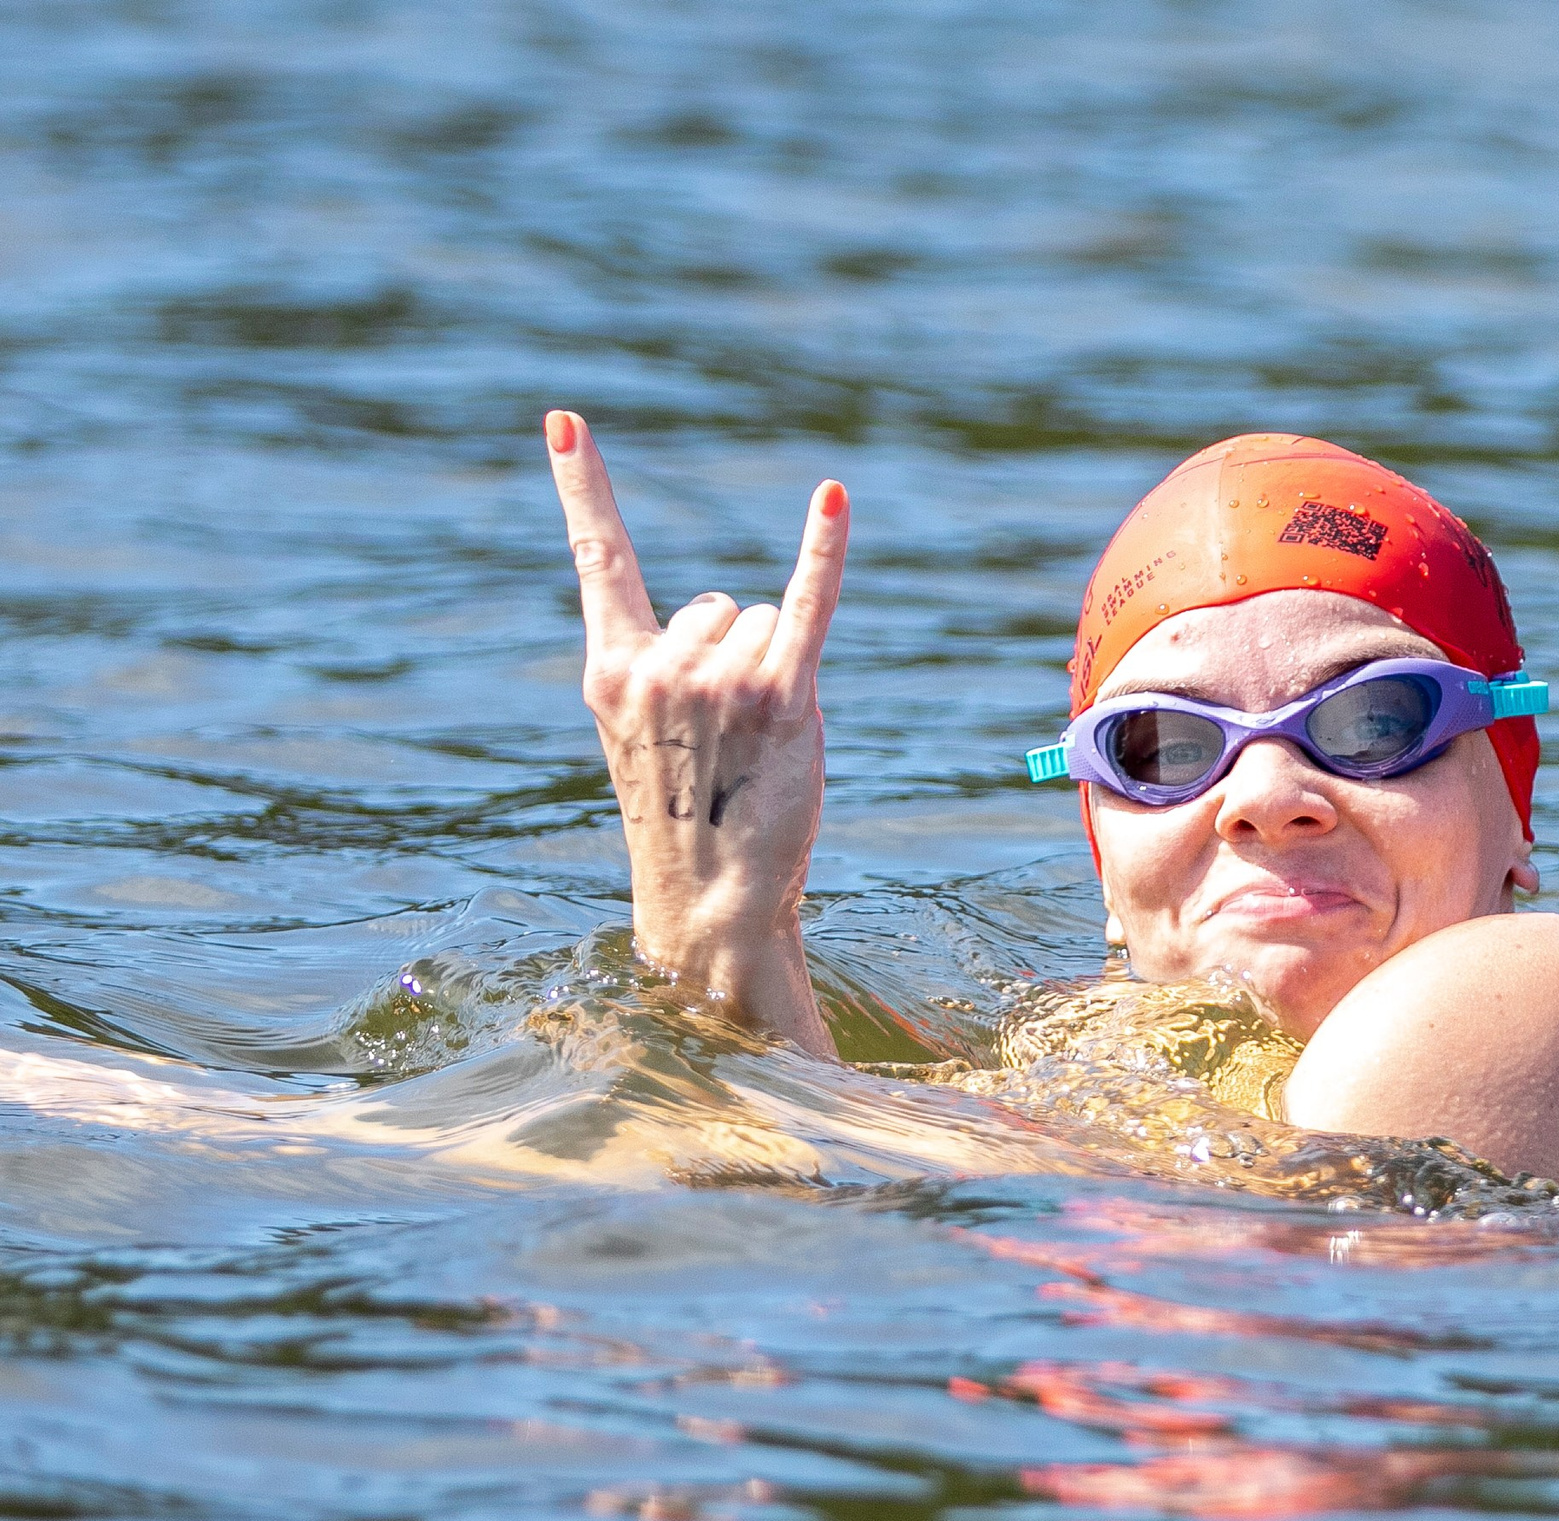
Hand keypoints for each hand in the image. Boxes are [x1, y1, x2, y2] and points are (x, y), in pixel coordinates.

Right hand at [544, 410, 844, 1055]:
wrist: (712, 901)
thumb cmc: (690, 817)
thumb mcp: (651, 736)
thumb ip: (665, 666)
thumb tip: (726, 614)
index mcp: (612, 669)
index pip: (599, 557)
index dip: (585, 484)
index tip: (565, 419)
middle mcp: (658, 668)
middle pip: (724, 604)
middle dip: (739, 658)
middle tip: (727, 741)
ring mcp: (718, 682)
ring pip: (769, 623)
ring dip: (778, 675)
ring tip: (757, 749)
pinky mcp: (783, 697)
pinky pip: (808, 603)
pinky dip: (824, 549)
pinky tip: (832, 496)